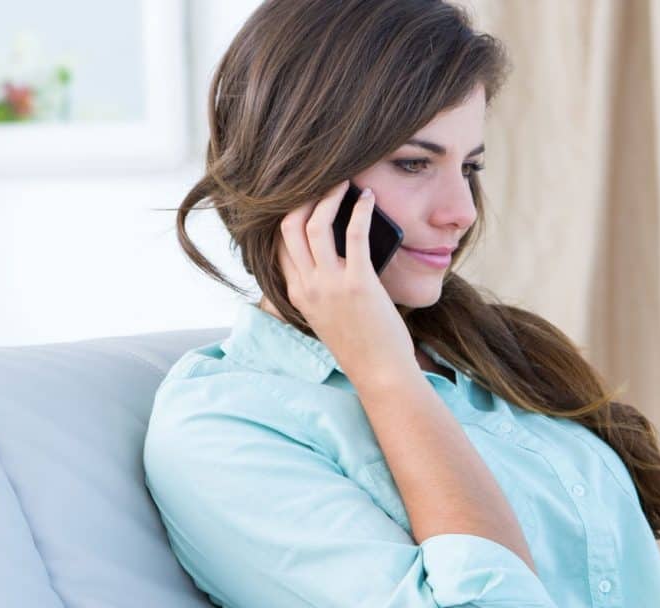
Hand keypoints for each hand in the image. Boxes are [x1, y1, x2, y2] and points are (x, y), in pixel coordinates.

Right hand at [275, 180, 415, 387]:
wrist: (379, 372)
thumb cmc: (361, 345)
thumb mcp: (327, 316)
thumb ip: (322, 287)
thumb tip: (335, 253)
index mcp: (297, 294)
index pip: (280, 244)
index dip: (291, 216)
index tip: (307, 199)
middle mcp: (308, 286)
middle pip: (290, 228)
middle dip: (304, 199)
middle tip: (323, 183)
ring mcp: (330, 285)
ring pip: (315, 226)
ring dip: (330, 197)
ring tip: (345, 183)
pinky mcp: (358, 283)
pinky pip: (355, 234)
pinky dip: (361, 210)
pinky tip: (369, 198)